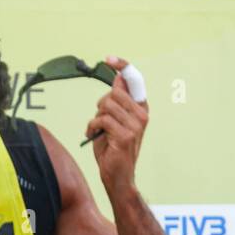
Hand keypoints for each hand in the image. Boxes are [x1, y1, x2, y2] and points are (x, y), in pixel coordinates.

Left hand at [85, 55, 147, 194]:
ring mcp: (136, 124)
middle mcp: (142, 114)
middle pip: (114, 92)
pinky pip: (102, 119)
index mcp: (141, 108)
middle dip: (101, 104)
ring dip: (96, 117)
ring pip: (107, 104)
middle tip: (99, 120)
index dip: (123, 65)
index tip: (109, 58)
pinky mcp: (126, 135)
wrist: (117, 176)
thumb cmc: (113, 149)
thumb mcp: (113, 120)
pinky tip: (93, 135)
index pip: (135, 79)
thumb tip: (118, 77)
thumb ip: (116, 101)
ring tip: (97, 130)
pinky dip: (93, 127)